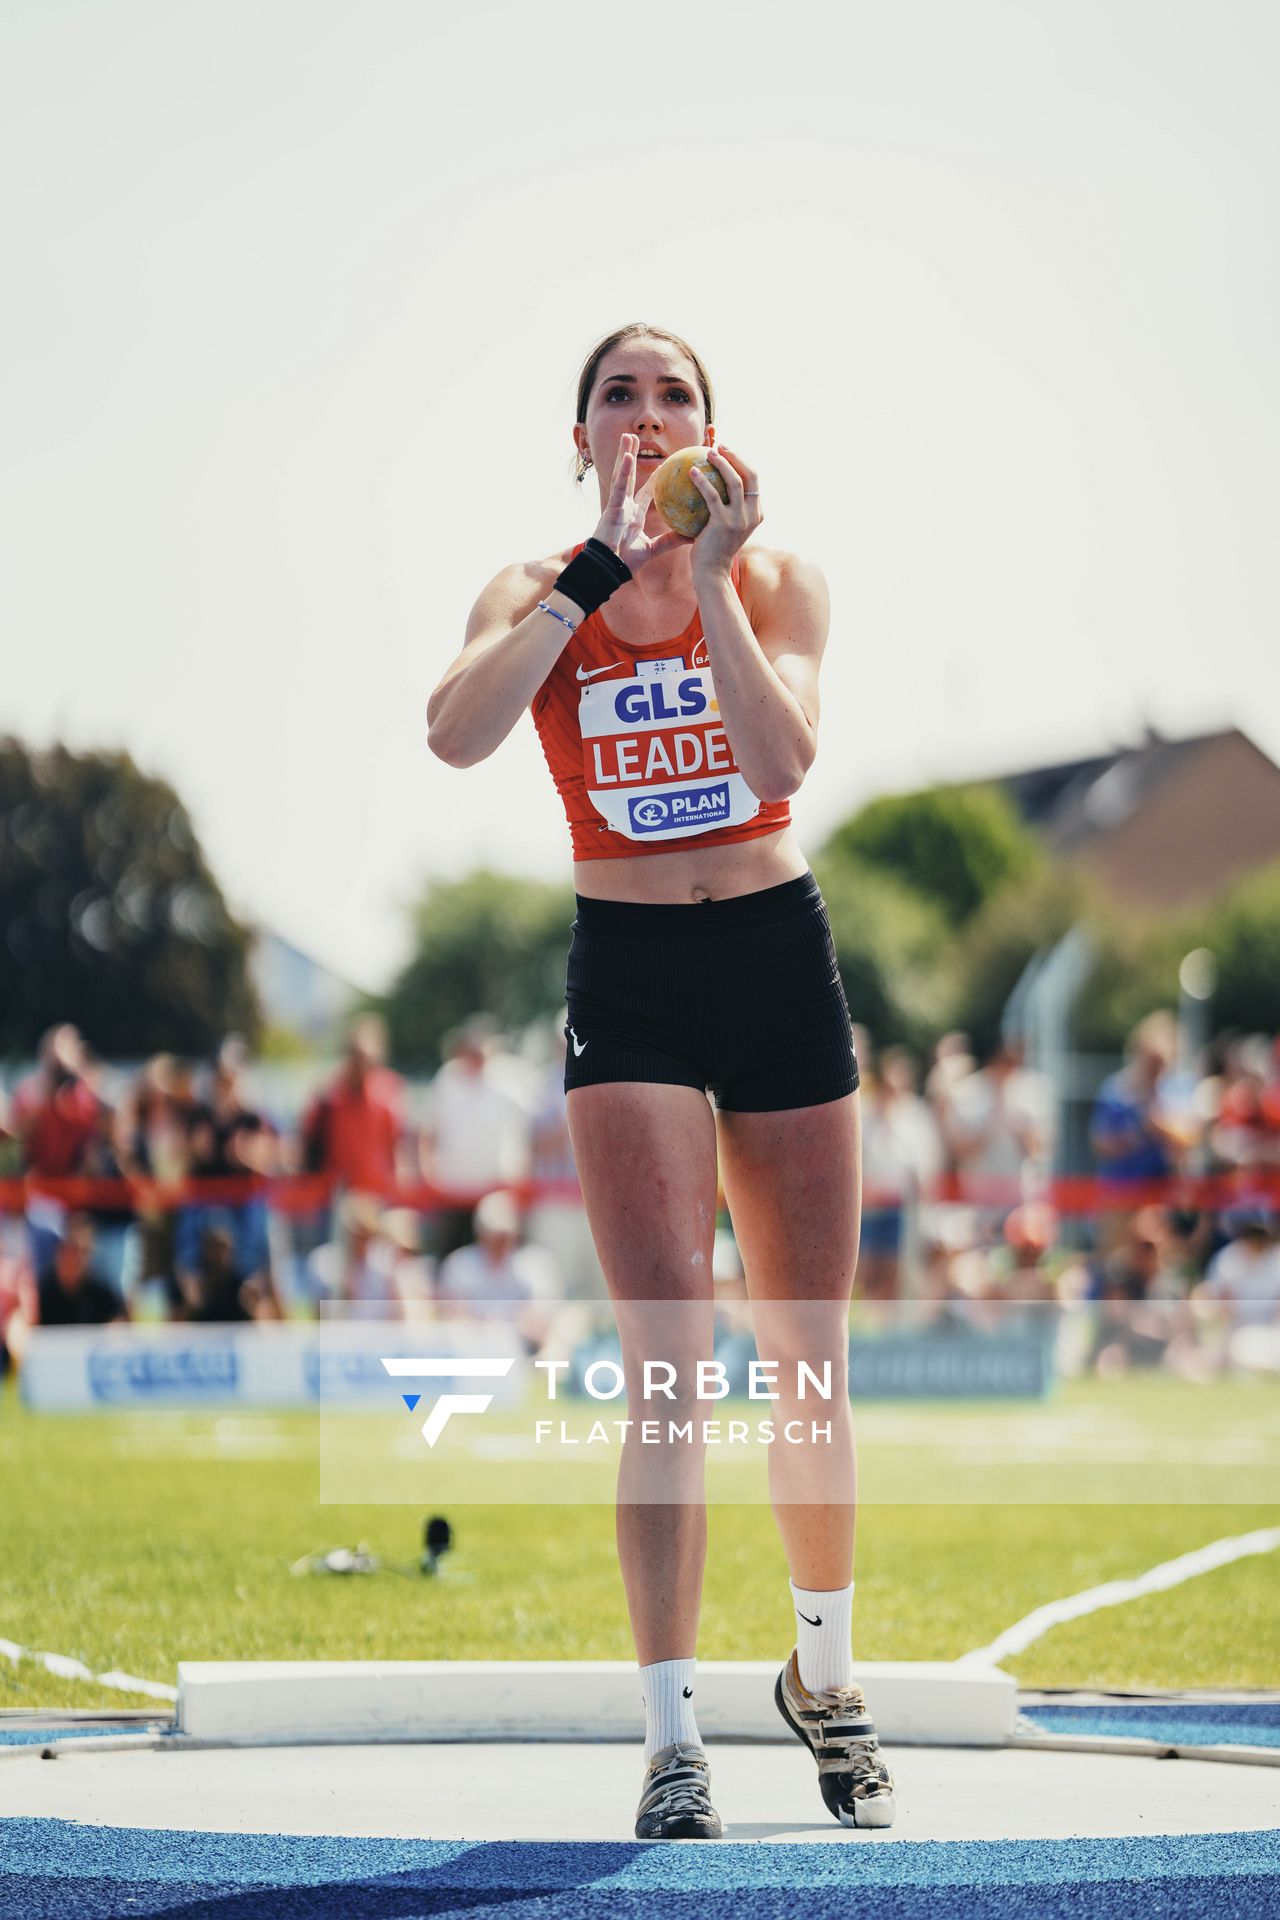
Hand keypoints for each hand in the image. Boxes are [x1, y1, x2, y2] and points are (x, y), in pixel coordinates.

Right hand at [592, 433, 700, 573]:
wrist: (609, 569)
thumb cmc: (625, 561)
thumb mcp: (653, 549)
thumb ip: (670, 541)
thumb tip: (693, 537)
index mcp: (633, 514)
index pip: (646, 492)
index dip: (654, 479)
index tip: (665, 466)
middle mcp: (624, 505)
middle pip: (630, 476)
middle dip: (632, 457)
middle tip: (636, 439)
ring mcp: (617, 504)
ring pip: (622, 475)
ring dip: (624, 454)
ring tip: (627, 436)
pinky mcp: (612, 507)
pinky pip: (620, 486)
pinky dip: (624, 471)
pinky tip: (627, 455)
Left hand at [688, 444, 762, 574]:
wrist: (712, 572)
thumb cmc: (713, 548)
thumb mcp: (726, 525)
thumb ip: (726, 506)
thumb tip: (712, 482)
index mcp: (757, 512)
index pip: (754, 479)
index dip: (742, 460)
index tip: (726, 450)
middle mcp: (753, 514)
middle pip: (751, 475)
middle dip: (737, 456)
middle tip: (719, 446)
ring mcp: (740, 519)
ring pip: (735, 481)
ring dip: (722, 463)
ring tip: (707, 453)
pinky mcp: (724, 523)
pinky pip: (712, 495)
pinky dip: (702, 481)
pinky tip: (691, 471)